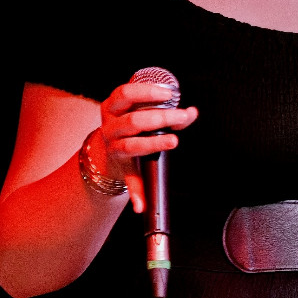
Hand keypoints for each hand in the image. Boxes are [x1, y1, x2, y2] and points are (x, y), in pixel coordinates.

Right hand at [95, 80, 198, 213]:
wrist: (106, 149)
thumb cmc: (131, 123)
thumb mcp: (143, 112)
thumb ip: (169, 110)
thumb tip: (192, 112)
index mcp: (113, 107)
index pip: (125, 94)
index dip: (146, 92)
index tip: (169, 94)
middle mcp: (110, 127)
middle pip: (134, 121)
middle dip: (161, 117)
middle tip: (182, 116)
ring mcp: (114, 147)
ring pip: (132, 145)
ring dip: (155, 143)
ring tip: (173, 141)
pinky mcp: (122, 166)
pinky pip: (130, 179)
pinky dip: (137, 193)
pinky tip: (141, 204)